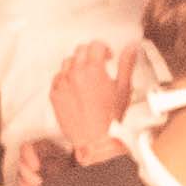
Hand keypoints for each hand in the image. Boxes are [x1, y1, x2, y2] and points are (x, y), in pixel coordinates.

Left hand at [47, 37, 138, 171]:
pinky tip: (75, 87)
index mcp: (93, 70)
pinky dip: (66, 79)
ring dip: (77, 65)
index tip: (108, 56)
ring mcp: (62, 84)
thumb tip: (131, 48)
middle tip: (99, 64)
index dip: (104, 49)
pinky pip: (57, 79)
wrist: (95, 140)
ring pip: (67, 63)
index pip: (95, 45)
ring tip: (87, 76)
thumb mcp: (124, 88)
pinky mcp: (55, 95)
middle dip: (91, 54)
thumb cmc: (110, 119)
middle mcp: (75, 74)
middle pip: (80, 51)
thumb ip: (126, 64)